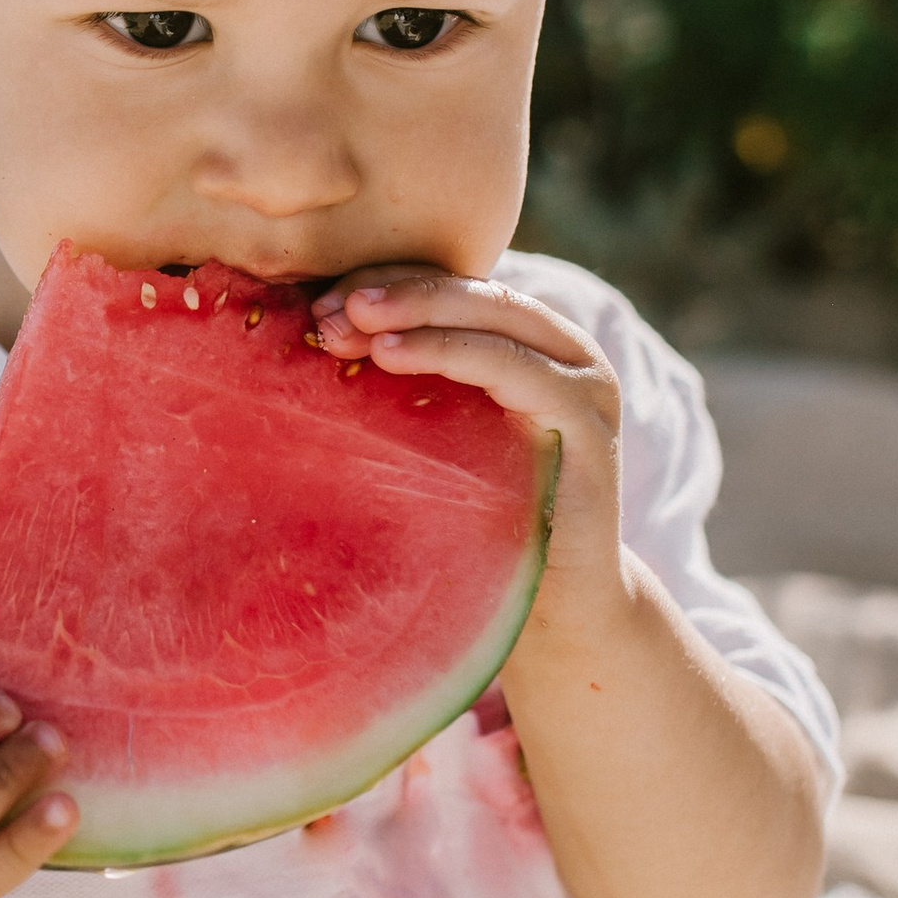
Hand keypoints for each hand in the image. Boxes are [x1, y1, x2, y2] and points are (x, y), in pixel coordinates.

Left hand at [310, 266, 628, 649]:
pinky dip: (449, 350)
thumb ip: (403, 397)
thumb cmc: (477, 534)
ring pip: (493, 315)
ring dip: (415, 309)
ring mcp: (583, 383)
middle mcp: (563, 352)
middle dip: (394, 289)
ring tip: (349, 319)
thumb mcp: (435, 449)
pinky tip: (389, 354)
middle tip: (327, 305)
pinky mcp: (588, 422)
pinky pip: (513, 367)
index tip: (315, 300)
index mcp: (524, 346)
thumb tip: (309, 351)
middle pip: (471, 290)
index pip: (450, 288)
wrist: (554, 614)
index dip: (386, 282)